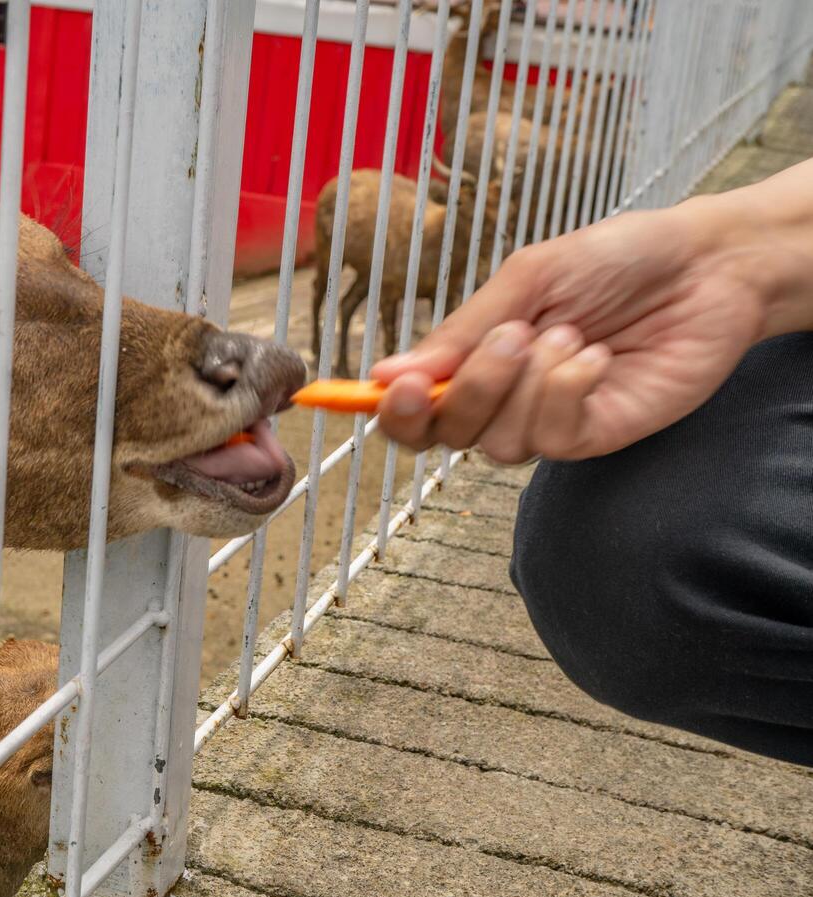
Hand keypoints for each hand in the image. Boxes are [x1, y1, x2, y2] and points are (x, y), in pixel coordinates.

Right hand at [370, 195, 802, 462]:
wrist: (707, 265)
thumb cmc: (617, 260)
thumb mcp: (527, 278)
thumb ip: (459, 331)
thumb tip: (384, 372)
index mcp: (474, 357)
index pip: (412, 409)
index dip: (391, 410)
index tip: (391, 387)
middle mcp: (503, 398)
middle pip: (443, 433)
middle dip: (468, 387)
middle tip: (510, 336)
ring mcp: (546, 421)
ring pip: (494, 441)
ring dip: (527, 382)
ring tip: (571, 333)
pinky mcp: (594, 436)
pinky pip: (550, 437)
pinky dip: (565, 391)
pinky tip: (595, 358)